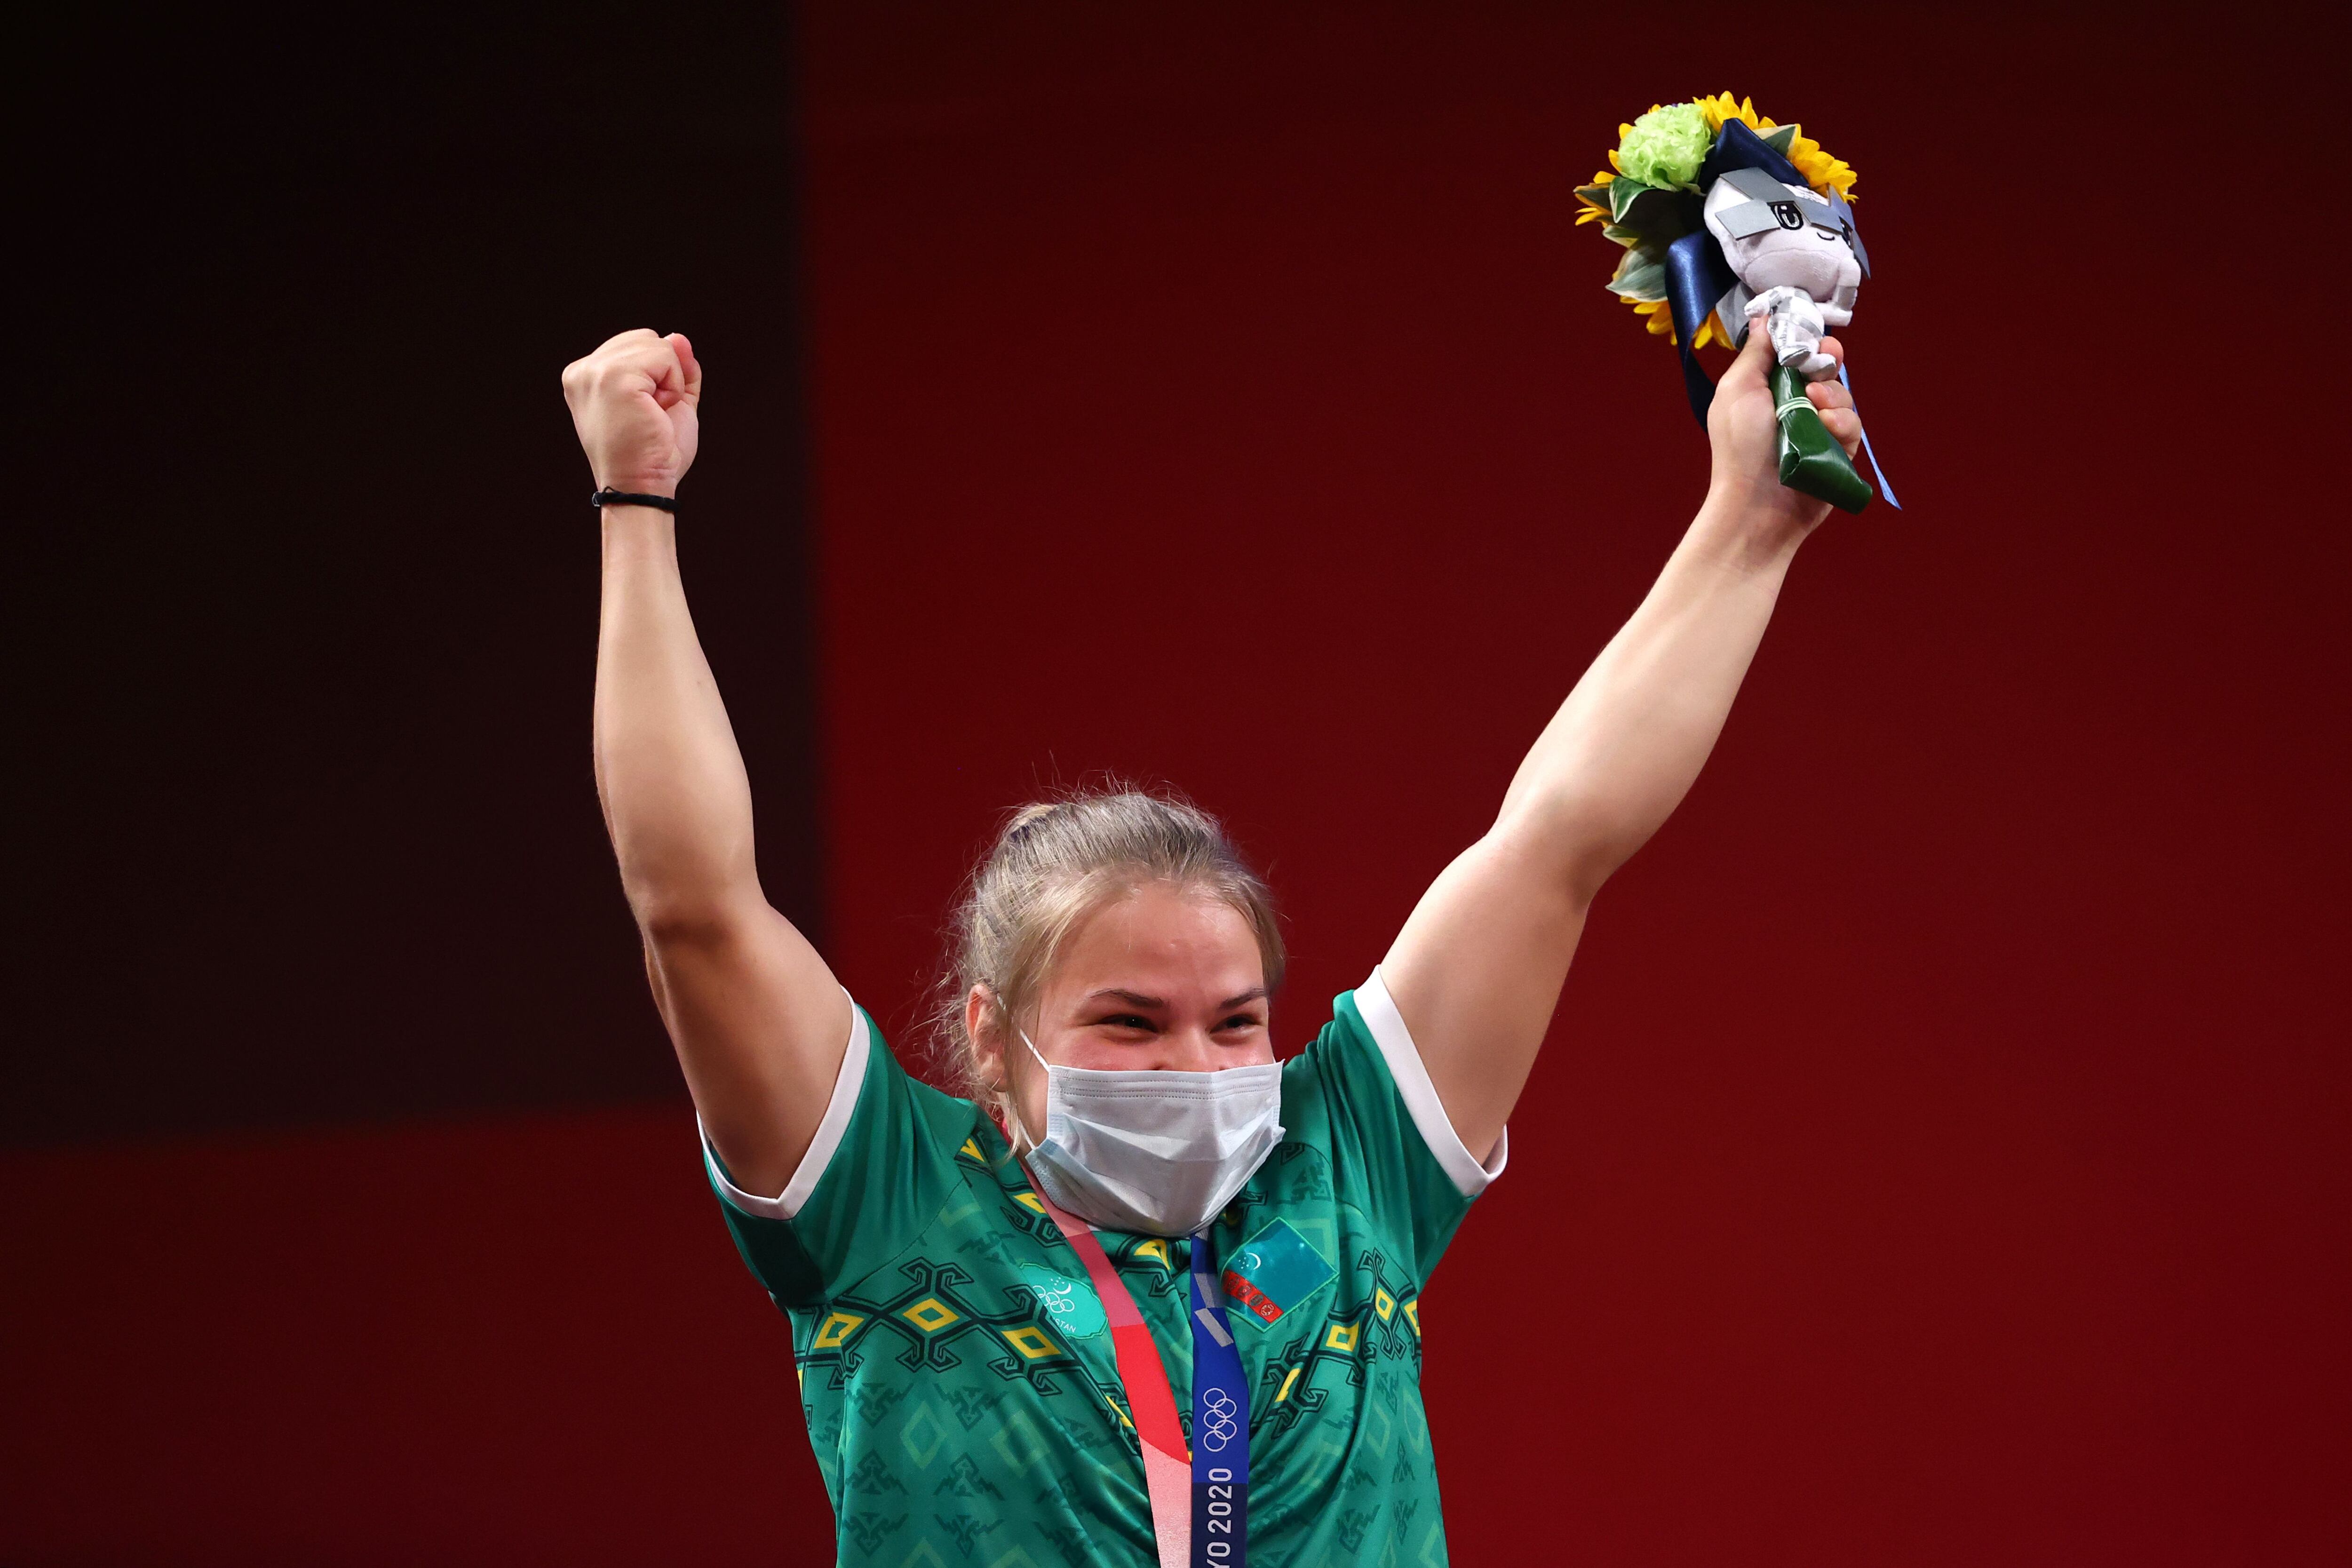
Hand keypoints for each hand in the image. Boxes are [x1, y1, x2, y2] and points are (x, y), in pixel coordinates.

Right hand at [561, 329, 701, 498]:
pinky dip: (674, 385)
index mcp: (585, 376)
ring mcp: (595, 371)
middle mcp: (582, 370)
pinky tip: (657, 411)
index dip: (656, 377)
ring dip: (670, 382)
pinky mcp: (613, 376)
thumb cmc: (654, 455)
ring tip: (652, 414)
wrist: (644, 488)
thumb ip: (672, 367)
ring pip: (657, 344)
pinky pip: (665, 356)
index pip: (635, 345)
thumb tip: (679, 337)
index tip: (643, 413)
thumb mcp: (668, 401)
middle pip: (645, 338)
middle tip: (650, 415)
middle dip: (663, 375)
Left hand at [1704, 319, 1863, 541]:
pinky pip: (1853, 427)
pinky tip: (1827, 430)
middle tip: (1823, 366)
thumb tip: (1764, 318)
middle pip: (1828, 372)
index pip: (1799, 355)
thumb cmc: (1739, 446)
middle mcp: (1795, 408)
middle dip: (1829, 365)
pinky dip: (1842, 425)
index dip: (1810, 344)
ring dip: (1833, 397)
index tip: (1814, 340)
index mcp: (1769, 390)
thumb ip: (1756, 353)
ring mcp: (1818, 432)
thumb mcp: (1739, 388)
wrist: (1756, 504)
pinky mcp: (1838, 453)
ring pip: (1844, 398)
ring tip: (1815, 408)